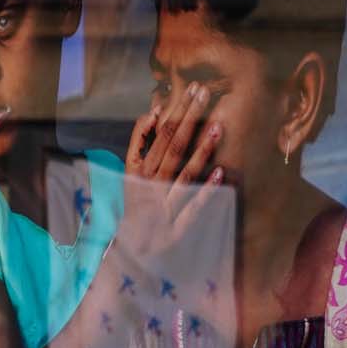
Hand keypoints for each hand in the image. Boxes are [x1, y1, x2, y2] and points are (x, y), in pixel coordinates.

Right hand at [119, 82, 224, 262]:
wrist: (126, 256)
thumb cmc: (134, 210)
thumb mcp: (129, 176)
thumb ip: (139, 145)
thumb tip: (153, 112)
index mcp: (136, 173)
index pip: (158, 136)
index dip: (175, 112)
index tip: (192, 91)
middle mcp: (148, 187)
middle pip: (171, 148)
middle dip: (189, 119)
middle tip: (205, 93)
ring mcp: (162, 208)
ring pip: (183, 174)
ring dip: (202, 150)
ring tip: (219, 127)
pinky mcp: (175, 230)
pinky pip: (192, 208)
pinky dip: (206, 191)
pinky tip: (220, 174)